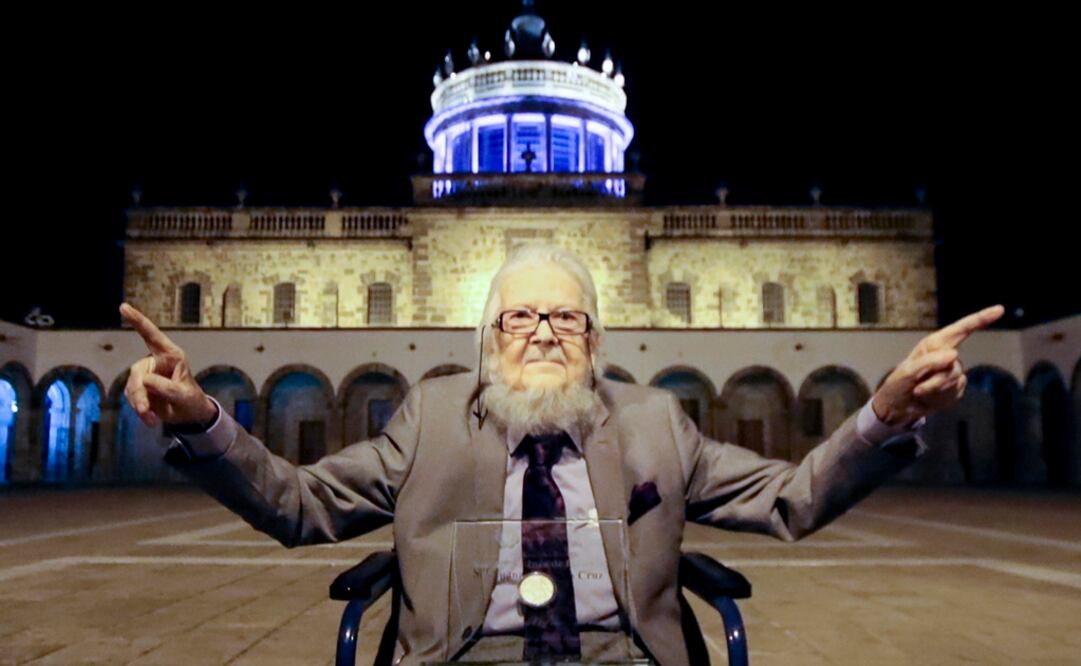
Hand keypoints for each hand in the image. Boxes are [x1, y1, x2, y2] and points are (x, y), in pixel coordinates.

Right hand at [119, 303, 216, 427]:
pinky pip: (132, 397)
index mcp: (171, 356)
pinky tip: (150, 420)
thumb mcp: (184, 395)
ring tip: (150, 418)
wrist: (190, 415)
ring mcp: (147, 376)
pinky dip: (139, 410)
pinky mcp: (141, 389)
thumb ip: (167, 388)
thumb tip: (145, 381)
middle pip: (137, 371)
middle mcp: (156, 362)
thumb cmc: (192, 400)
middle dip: (139, 392)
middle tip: (144, 410)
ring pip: (132, 386)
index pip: (152, 336)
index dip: (138, 321)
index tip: (124, 307)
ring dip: (139, 404)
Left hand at [872, 304, 1004, 425]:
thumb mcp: (908, 372)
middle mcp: (946, 355)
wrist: (898, 407)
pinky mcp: (957, 387)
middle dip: (936, 379)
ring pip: (954, 380)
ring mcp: (953, 371)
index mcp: (934, 344)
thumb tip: (955, 354)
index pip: (961, 329)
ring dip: (935, 389)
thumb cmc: (898, 384)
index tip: (999, 310)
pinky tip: (928, 397)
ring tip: (919, 391)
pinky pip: (954, 392)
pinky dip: (939, 397)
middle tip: (917, 387)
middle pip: (955, 365)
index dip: (980, 319)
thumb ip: (929, 362)